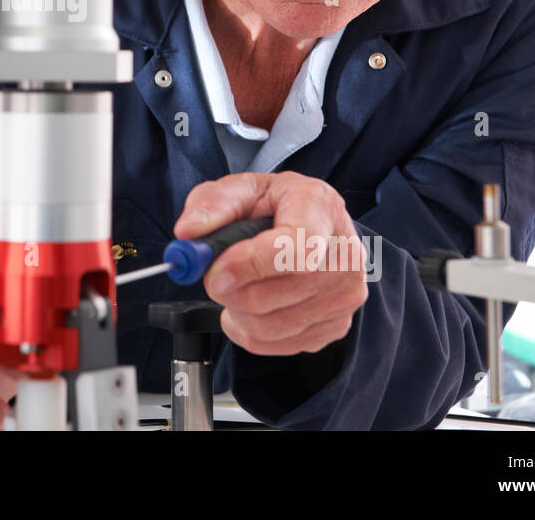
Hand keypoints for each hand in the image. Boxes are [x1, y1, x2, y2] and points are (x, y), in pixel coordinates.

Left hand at [173, 172, 367, 355]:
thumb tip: (188, 233)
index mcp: (320, 207)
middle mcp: (344, 253)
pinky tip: (249, 307)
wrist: (309, 224)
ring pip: (273, 325)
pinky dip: (249, 330)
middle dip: (232, 289)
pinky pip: (278, 345)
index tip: (216, 271)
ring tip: (234, 287)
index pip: (296, 248)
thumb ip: (211, 205)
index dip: (252, 265)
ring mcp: (346, 294)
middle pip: (281, 292)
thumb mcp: (240, 189)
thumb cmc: (275, 206)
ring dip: (237, 310)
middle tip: (215, 276)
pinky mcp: (338, 325)